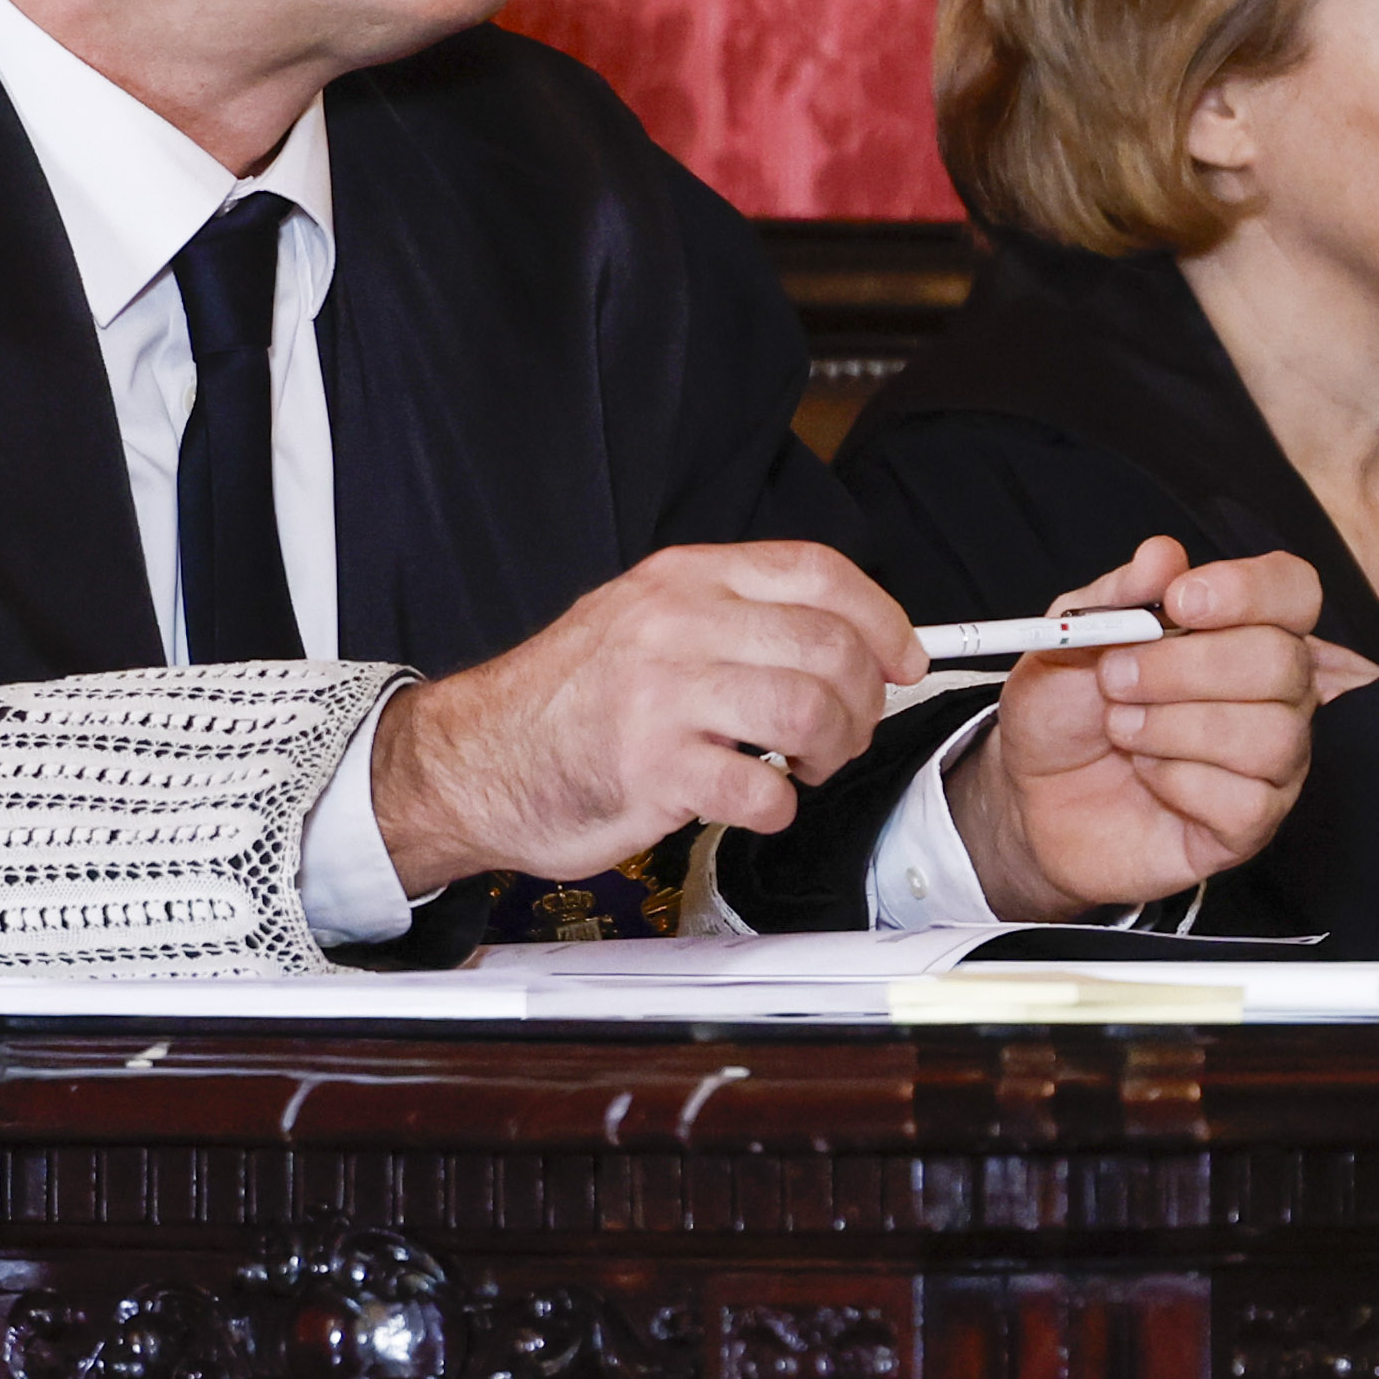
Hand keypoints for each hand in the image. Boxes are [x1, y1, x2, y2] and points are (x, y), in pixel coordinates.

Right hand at [368, 542, 921, 890]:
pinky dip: (778, 807)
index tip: (903, 656)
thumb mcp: (645, 619)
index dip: (881, 616)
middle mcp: (676, 623)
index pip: (817, 571)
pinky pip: (761, 789)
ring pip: (809, 709)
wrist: (475, 759)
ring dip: (832, 750)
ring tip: (808, 767)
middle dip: (861, 701)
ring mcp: (663, 694)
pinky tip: (758, 804)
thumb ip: (732, 614)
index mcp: (684, 578)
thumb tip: (841, 632)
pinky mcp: (652, 768)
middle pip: (828, 646)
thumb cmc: (567, 701)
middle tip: (844, 733)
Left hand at [951, 537, 1323, 919]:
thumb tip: (1164, 555)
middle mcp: (1273, 691)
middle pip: (1283, 661)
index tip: (1181, 601)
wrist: (1032, 798)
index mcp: (1240, 628)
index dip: (1249, 590)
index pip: (1293, 590)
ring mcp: (1270, 761)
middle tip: (1116, 678)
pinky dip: (1180, 781)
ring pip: (1272, 734)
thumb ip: (1118, 597)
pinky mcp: (1250, 825)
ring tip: (1122, 729)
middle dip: (1187, 667)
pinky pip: (1247, 800)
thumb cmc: (1065, 713)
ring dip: (1176, 726)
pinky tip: (1147, 776)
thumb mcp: (1070, 640)